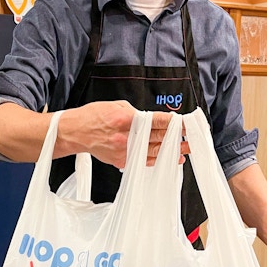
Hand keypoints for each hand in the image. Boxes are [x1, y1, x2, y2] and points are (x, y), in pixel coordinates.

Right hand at [56, 101, 187, 167]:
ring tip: (185, 149)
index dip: (173, 123)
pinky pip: (143, 161)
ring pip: (153, 151)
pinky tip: (169, 159)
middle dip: (176, 137)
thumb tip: (152, 119)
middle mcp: (126, 137)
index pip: (156, 121)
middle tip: (191, 137)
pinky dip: (157, 160)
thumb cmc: (93, 117)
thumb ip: (136, 113)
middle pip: (158, 137)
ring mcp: (124, 151)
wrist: (75, 132)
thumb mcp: (116, 106)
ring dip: (171, 151)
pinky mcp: (120, 161)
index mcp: (126, 119)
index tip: (185, 123)